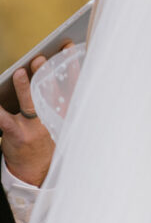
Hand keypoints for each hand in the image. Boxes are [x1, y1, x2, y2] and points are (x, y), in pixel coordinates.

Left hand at [0, 44, 69, 186]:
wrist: (37, 174)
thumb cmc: (48, 143)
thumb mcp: (62, 123)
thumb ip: (59, 100)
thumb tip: (53, 75)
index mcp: (66, 113)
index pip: (71, 85)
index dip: (70, 65)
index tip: (67, 49)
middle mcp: (52, 118)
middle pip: (49, 90)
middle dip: (45, 73)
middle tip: (41, 58)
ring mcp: (34, 127)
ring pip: (29, 103)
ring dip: (24, 86)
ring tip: (19, 73)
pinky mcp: (16, 135)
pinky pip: (4, 118)